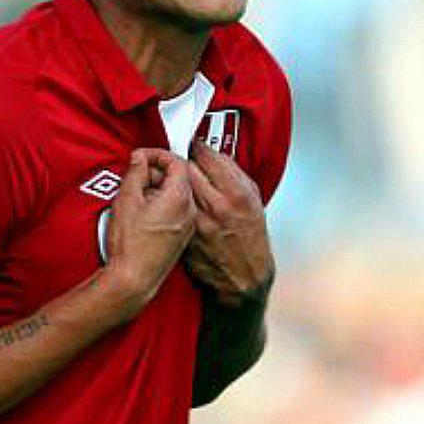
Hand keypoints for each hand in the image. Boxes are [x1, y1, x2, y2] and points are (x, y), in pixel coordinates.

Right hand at [102, 148, 196, 316]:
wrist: (133, 279)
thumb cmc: (131, 246)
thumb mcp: (126, 199)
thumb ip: (135, 172)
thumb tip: (139, 159)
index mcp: (179, 197)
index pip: (177, 162)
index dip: (157, 155)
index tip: (143, 157)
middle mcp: (189, 210)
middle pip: (180, 177)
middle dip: (158, 171)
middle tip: (137, 175)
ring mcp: (188, 225)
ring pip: (178, 194)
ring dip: (160, 188)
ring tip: (137, 195)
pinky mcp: (182, 237)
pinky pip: (177, 210)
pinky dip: (163, 204)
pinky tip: (145, 212)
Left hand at [185, 142, 273, 307]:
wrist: (244, 277)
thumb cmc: (251, 238)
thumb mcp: (253, 200)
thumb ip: (233, 174)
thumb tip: (212, 154)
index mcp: (236, 195)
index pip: (207, 157)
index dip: (198, 148)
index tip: (196, 146)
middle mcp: (215, 208)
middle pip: (185, 170)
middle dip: (183, 163)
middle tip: (185, 163)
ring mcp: (196, 224)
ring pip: (172, 189)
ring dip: (173, 183)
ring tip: (179, 184)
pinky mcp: (183, 237)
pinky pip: (170, 211)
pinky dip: (169, 204)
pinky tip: (176, 206)